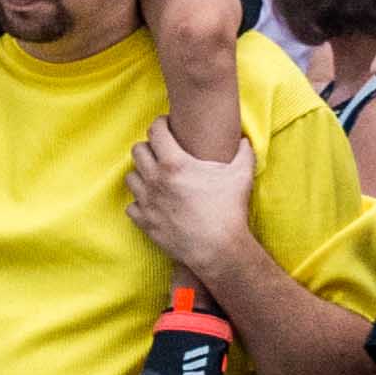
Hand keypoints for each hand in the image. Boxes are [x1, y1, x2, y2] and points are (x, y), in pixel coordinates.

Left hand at [121, 121, 255, 274]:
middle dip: (149, 147)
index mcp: (174, 163)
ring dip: (141, 174)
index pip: (155, 131)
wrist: (218, 249)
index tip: (167, 127)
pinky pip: (131, 205)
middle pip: (137, 151)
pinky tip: (154, 202)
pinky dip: (139, 202)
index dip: (161, 124)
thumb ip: (244, 153)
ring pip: (130, 177)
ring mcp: (147, 202)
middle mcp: (155, 179)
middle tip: (162, 152)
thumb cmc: (230, 210)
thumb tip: (244, 140)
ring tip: (156, 177)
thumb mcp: (241, 175)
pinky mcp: (145, 222)